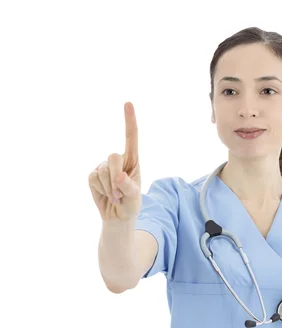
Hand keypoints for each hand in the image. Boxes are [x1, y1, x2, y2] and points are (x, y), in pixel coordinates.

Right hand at [88, 102, 141, 220]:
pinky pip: (93, 179)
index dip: (129, 120)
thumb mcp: (135, 198)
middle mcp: (118, 160)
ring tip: (116, 196)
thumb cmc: (131, 204)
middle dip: (116, 177)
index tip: (128, 103)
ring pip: (102, 171)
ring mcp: (103, 166)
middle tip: (121, 194)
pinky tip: (105, 194)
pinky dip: (100, 190)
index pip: (131, 137)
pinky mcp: (93, 175)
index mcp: (133, 160)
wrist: (117, 216)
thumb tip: (119, 177)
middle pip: (113, 158)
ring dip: (109, 188)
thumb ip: (130, 188)